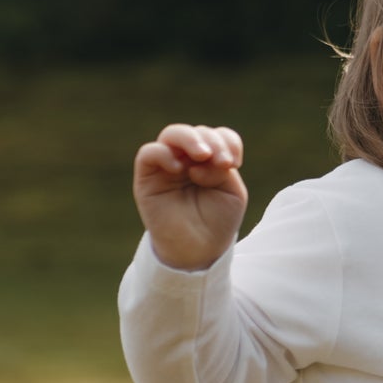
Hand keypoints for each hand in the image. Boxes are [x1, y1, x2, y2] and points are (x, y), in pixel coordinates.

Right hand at [132, 124, 247, 271]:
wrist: (199, 250)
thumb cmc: (217, 221)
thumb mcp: (231, 192)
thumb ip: (221, 169)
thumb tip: (198, 160)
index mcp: (210, 160)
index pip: (217, 135)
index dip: (228, 141)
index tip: (235, 163)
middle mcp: (187, 159)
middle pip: (196, 132)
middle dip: (213, 141)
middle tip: (223, 162)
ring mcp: (167, 166)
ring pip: (172, 135)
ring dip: (190, 139)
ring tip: (203, 155)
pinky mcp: (147, 178)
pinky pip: (149, 153)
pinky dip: (164, 154)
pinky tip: (179, 168)